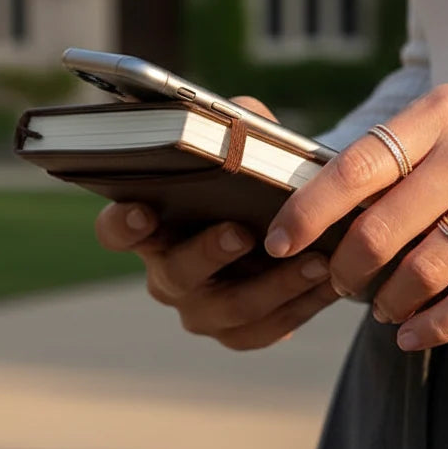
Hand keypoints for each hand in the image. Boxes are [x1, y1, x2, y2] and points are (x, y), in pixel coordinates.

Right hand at [94, 97, 339, 350]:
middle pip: (175, 273)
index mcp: (152, 227)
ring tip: (314, 259)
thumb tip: (245, 115)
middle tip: (242, 233)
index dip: (122, 224)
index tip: (140, 210)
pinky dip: (302, 305)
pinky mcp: (241, 333)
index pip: (116, 230)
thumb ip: (237, 127)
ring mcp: (201, 310)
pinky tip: (331, 280)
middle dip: (208, 253)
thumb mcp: (245, 144)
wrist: (287, 224)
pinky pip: (268, 329)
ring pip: (230, 309)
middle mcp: (167, 273)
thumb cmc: (254, 178)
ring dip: (275, 285)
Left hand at [264, 77, 447, 350]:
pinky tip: (416, 335)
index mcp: (444, 113)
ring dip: (390, 301)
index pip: (356, 167)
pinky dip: (437, 325)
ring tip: (381, 309)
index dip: (309, 212)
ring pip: (424, 269)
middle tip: (337, 283)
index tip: (279, 241)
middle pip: (381, 230)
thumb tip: (346, 195)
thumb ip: (414, 143)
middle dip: (346, 269)